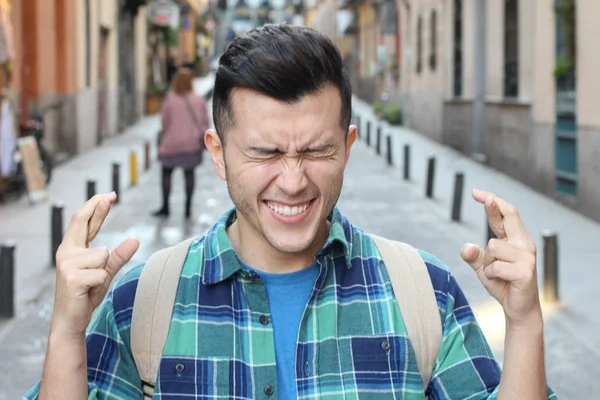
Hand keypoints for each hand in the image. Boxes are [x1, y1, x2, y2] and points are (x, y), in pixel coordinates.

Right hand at [50, 192, 139, 336]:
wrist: (71, 320)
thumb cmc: (86, 294)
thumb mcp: (105, 271)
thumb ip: (119, 255)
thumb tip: (135, 239)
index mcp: (72, 249)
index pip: (83, 222)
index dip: (95, 207)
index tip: (109, 195)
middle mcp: (66, 252)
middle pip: (83, 223)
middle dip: (98, 208)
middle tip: (111, 194)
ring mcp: (67, 264)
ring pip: (103, 254)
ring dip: (103, 271)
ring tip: (91, 284)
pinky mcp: (72, 277)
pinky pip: (101, 272)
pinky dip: (101, 282)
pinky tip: (88, 291)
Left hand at [460, 189, 541, 326]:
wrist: (518, 309)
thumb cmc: (501, 284)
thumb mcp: (483, 268)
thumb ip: (473, 256)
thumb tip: (466, 248)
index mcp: (515, 240)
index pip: (506, 214)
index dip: (492, 201)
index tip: (476, 192)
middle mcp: (524, 244)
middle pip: (509, 216)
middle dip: (494, 206)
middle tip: (483, 196)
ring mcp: (527, 257)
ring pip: (492, 247)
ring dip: (487, 263)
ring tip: (497, 274)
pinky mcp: (525, 272)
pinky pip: (495, 266)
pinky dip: (490, 275)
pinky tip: (501, 282)